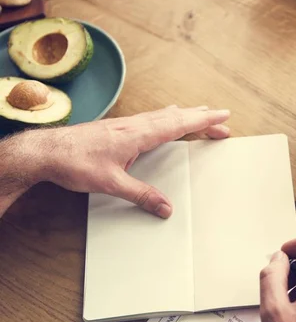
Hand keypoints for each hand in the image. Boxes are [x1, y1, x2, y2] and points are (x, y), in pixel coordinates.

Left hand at [18, 106, 229, 217]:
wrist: (47, 152)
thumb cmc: (75, 163)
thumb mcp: (112, 183)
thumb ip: (141, 195)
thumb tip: (165, 207)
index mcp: (138, 134)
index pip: (179, 124)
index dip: (204, 120)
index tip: (223, 116)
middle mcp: (135, 125)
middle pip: (177, 117)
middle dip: (202, 118)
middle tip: (223, 120)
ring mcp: (127, 124)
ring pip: (164, 115)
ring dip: (186, 115)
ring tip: (201, 114)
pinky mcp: (119, 128)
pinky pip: (152, 117)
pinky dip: (168, 116)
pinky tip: (166, 117)